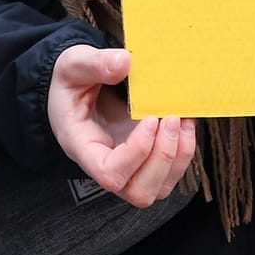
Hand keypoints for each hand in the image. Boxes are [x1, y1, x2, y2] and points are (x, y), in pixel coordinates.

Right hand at [46, 45, 197, 207]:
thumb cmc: (71, 81)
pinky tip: (184, 123)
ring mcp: (128, 166)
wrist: (77, 87)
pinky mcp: (145, 160)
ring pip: (158, 188)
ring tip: (181, 120)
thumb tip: (124, 62)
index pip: (109, 174)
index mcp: (82, 146)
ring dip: (178, 157)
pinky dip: (184, 151)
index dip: (136, 153)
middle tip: (170, 119)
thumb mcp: (73, 64)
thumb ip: (94, 63)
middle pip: (138, 192)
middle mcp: (105, 164)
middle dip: (163, 157)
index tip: (148, 120)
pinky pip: (169, 173)